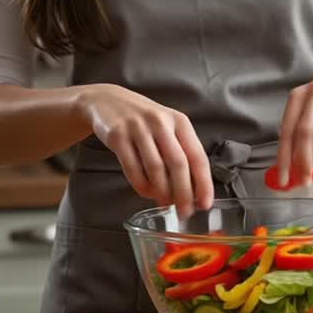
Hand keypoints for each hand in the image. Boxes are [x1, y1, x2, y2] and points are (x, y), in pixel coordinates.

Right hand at [79, 84, 213, 212]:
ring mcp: (138, 128)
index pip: (197, 156)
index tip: (205, 203)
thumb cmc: (144, 120)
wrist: (107, 101)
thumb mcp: (167, 126)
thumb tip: (194, 188)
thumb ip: (180, 151)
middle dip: (184, 192)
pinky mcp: (118, 136)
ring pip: (155, 168)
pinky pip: (132, 168)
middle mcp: (161, 123)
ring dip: (162, 192)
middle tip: (185, 211)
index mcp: (179, 121)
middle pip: (178, 164)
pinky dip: (141, 185)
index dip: (203, 183)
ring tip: (166, 205)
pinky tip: (147, 193)